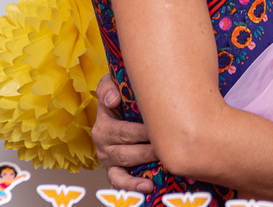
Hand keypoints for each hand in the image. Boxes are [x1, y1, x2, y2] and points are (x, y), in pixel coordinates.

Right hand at [92, 74, 156, 192]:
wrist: (119, 110)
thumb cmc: (121, 97)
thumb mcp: (111, 86)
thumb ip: (108, 88)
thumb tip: (113, 99)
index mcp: (103, 124)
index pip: (121, 130)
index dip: (139, 131)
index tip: (155, 129)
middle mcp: (104, 144)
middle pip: (126, 149)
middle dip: (148, 147)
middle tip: (169, 144)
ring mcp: (109, 160)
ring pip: (126, 163)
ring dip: (144, 162)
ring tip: (163, 162)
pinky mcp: (115, 172)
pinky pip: (120, 182)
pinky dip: (132, 186)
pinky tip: (147, 187)